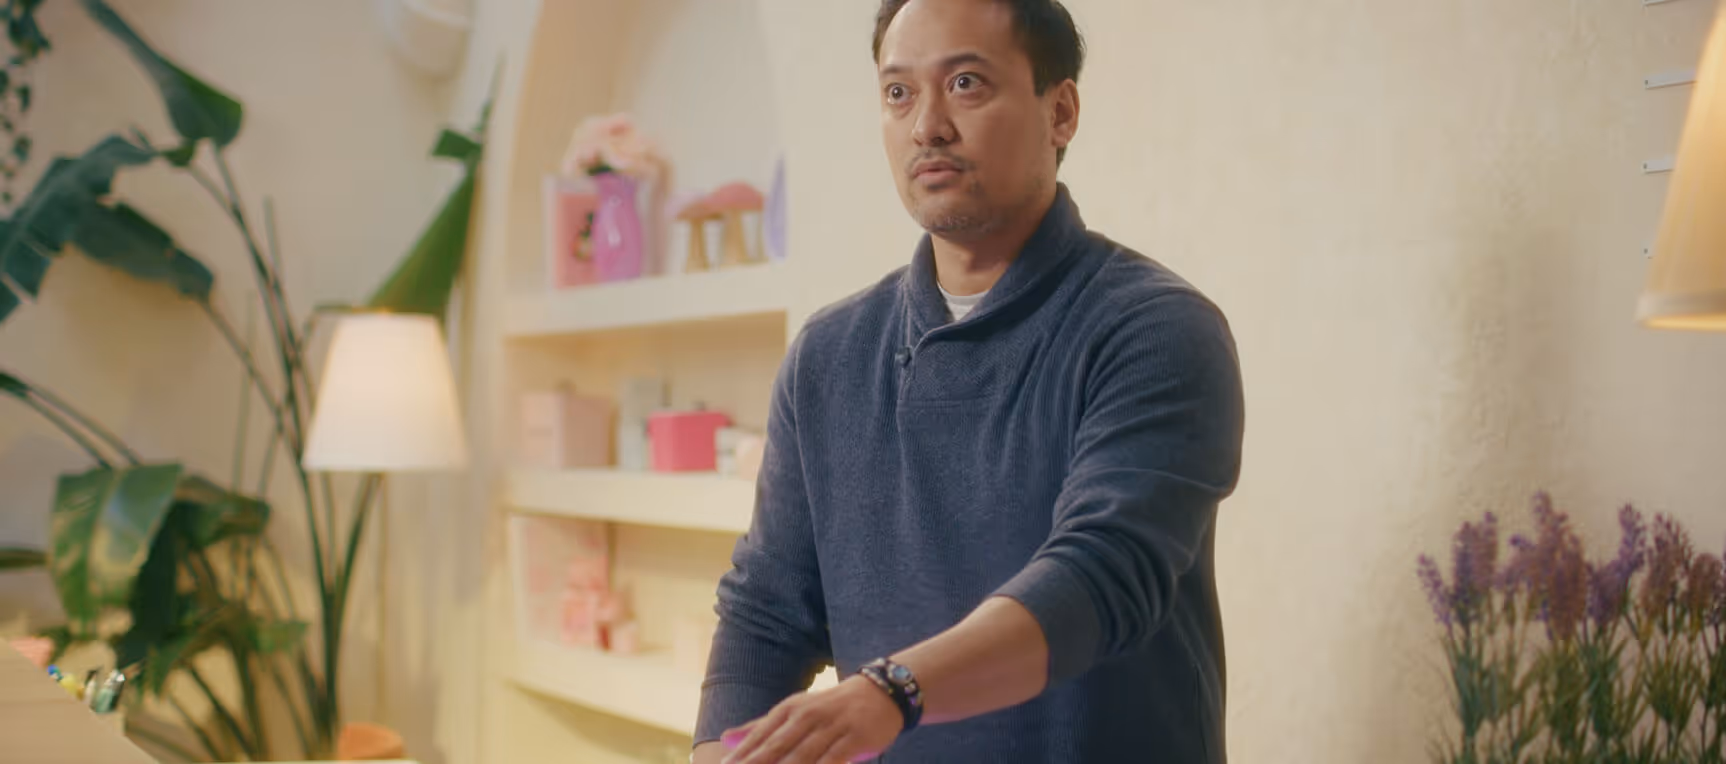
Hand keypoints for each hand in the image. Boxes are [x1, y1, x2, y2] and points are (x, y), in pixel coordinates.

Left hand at [719, 676, 902, 763]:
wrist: (880, 693)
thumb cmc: (830, 707)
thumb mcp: (794, 710)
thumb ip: (760, 727)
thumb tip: (725, 738)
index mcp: (789, 709)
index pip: (758, 737)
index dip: (741, 757)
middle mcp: (807, 716)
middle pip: (775, 749)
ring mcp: (831, 727)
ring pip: (801, 757)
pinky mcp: (853, 739)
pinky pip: (832, 762)